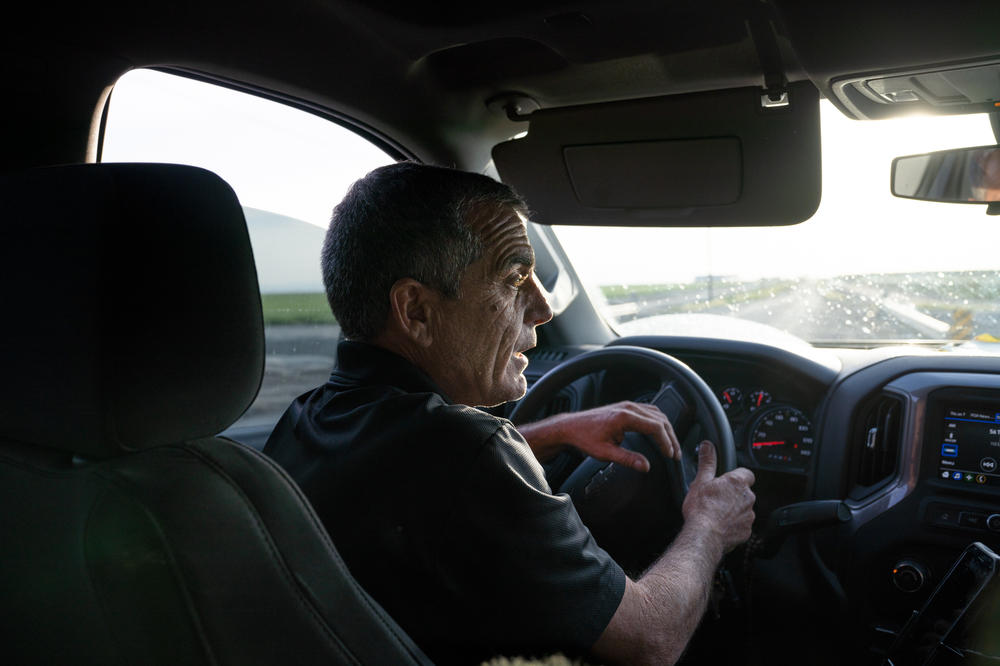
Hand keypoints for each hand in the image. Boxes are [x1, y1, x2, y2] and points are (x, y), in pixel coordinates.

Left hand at [518, 401, 680, 470]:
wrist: (570, 427)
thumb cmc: (584, 438)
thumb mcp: (605, 453)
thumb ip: (627, 459)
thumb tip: (646, 466)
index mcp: (624, 417)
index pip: (655, 427)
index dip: (666, 442)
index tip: (671, 455)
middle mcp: (628, 407)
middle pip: (660, 419)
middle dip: (670, 437)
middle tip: (676, 454)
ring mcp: (627, 405)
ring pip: (656, 414)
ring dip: (666, 429)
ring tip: (671, 446)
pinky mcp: (625, 407)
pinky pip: (649, 412)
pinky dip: (658, 423)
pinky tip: (660, 433)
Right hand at [682, 440, 754, 552]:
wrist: (704, 536)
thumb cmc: (701, 509)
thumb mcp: (700, 481)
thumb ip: (707, 462)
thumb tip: (708, 446)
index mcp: (737, 482)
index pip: (746, 473)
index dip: (737, 476)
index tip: (727, 481)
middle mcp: (747, 497)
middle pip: (744, 492)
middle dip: (733, 495)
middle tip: (716, 499)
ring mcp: (748, 515)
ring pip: (744, 509)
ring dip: (734, 510)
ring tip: (717, 514)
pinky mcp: (746, 531)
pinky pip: (742, 525)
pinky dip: (734, 525)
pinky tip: (720, 526)